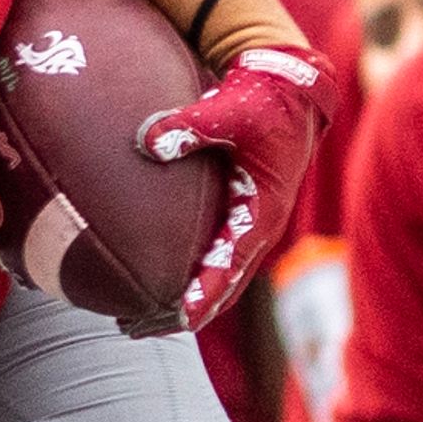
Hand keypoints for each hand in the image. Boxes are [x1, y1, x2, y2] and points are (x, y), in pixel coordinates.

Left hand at [139, 43, 331, 332]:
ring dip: (180, 304)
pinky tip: (149, 289)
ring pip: (217, 280)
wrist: (289, 91)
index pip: (233, 263)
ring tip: (133, 323)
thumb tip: (149, 141)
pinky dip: (186, 280)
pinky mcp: (239, 219)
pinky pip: (213, 261)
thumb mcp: (229, 110)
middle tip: (134, 330)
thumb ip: (190, 127)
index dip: (207, 292)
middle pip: (222, 287)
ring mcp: (250, 227)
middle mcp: (258, 228)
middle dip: (181, 314)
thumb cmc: (263, 101)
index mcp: (262, 210)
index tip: (182, 319)